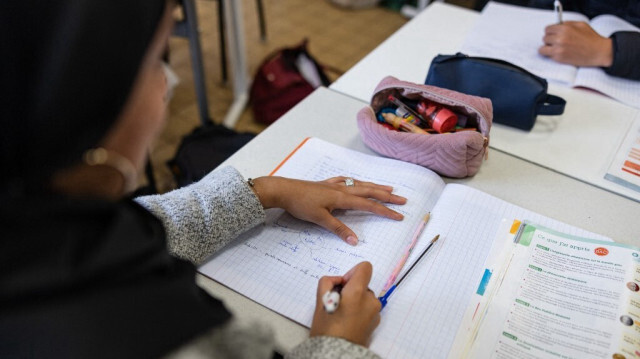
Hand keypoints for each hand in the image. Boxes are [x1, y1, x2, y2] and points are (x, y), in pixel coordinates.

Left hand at [251, 176, 405, 244]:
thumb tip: (355, 241)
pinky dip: (356, 182)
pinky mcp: (326, 184)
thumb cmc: (301, 204)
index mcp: (342, 198)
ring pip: (360, 185)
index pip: (369, 205)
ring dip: (375, 187)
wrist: (283, 190)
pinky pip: (347, 181)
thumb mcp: (320, 219)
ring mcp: (334, 185)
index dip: (385, 211)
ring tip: (388, 188)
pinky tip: (356, 182)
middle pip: (369, 191)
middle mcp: (342, 189)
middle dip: (387, 196)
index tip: (399, 215)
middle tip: (403, 199)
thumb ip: (338, 229)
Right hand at [310, 261, 380, 346]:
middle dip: (351, 290)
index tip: (342, 285)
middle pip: (363, 285)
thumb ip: (327, 283)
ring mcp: (375, 313)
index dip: (352, 272)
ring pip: (365, 297)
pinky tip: (348, 322)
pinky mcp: (376, 323)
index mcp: (358, 293)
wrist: (337, 355)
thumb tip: (338, 280)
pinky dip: (359, 311)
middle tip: (337, 304)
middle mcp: (371, 301)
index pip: (365, 267)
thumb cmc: (326, 329)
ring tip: (342, 315)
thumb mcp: (320, 302)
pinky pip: (368, 309)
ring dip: (355, 301)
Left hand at [539, 21, 612, 66]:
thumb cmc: (591, 38)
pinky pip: (547, 56)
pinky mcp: (559, 58)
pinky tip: (559, 54)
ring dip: (547, 49)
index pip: (547, 29)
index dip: (550, 32)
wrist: (599, 52)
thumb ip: (567, 24)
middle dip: (550, 40)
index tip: (553, 34)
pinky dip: (551, 55)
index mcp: (565, 28)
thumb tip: (557, 25)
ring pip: (542, 49)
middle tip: (556, 42)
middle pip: (544, 38)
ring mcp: (558, 49)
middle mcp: (560, 38)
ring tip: (555, 49)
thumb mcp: (581, 25)